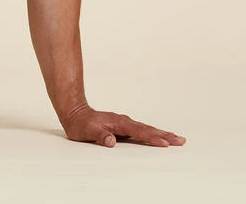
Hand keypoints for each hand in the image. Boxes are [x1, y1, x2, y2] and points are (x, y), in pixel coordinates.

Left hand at [62, 104, 186, 147]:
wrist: (74, 112)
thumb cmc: (81, 124)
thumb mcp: (87, 132)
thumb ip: (99, 136)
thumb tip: (111, 141)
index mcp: (118, 123)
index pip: (138, 132)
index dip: (151, 138)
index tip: (165, 143)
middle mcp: (123, 122)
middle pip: (147, 129)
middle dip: (164, 135)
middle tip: (181, 140)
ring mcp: (124, 123)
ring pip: (146, 129)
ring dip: (161, 134)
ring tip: (176, 139)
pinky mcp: (123, 127)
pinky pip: (141, 131)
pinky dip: (152, 134)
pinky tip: (159, 138)